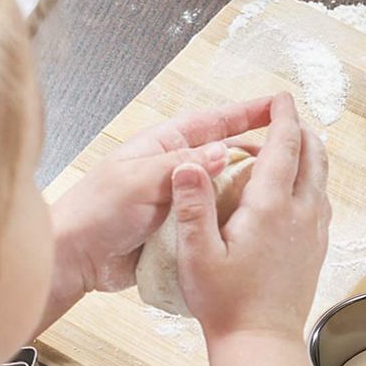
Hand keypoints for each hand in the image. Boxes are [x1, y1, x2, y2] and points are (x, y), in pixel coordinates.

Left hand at [47, 98, 276, 315]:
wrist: (74, 259)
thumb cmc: (94, 212)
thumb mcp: (138, 181)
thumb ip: (181, 167)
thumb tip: (223, 151)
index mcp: (164, 146)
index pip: (215, 122)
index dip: (248, 112)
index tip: (279, 106)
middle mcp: (177, 168)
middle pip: (227, 153)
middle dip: (259, 152)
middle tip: (291, 154)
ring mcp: (181, 199)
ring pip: (226, 188)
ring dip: (250, 189)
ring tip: (281, 191)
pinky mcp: (184, 227)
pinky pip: (217, 218)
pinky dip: (236, 219)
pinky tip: (257, 223)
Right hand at [171, 93, 329, 344]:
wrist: (261, 341)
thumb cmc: (225, 302)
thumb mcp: (196, 254)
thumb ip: (192, 205)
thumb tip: (188, 163)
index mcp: (271, 207)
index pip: (284, 146)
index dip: (283, 117)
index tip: (281, 98)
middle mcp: (302, 212)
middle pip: (313, 155)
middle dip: (300, 130)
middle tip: (283, 117)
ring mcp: (315, 229)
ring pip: (321, 177)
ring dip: (308, 154)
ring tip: (289, 146)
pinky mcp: (318, 246)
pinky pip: (321, 200)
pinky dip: (311, 181)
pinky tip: (295, 189)